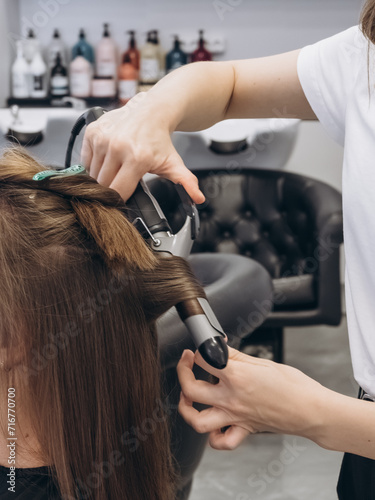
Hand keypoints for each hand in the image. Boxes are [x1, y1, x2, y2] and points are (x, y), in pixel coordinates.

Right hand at [81, 93, 204, 202]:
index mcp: (137, 158)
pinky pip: (86, 160)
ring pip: (93, 174)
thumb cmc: (160, 139)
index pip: (118, 192)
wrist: (151, 111)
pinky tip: (107, 158)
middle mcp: (117, 147)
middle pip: (104, 185)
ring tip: (116, 168)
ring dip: (101, 177)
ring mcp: (103, 139)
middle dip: (111, 189)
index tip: (124, 198)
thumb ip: (186, 183)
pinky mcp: (92, 132)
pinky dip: (93, 164)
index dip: (120, 199)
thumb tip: (197, 199)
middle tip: (121, 182)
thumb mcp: (174, 163)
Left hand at [177, 347, 328, 449]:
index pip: (205, 359)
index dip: (200, 349)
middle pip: (191, 389)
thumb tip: (220, 347)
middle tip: (187, 361)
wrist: (311, 410)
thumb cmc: (294, 385)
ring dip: (186, 408)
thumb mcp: (263, 362)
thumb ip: (237, 356)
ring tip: (188, 395)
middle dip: (182, 372)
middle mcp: (231, 399)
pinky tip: (213, 423)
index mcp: (237, 377)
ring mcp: (235, 417)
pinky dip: (213, 436)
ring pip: (197, 421)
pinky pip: (221, 441)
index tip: (203, 347)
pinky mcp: (243, 429)